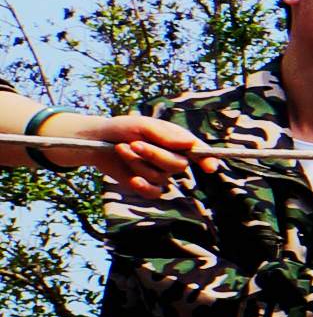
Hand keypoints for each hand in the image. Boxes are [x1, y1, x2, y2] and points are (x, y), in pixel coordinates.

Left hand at [44, 113, 209, 198]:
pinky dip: (143, 186)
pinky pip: (154, 191)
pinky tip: (133, 179)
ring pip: (160, 175)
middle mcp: (174, 158)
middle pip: (178, 164)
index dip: (208, 158)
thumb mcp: (143, 125)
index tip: (210, 167)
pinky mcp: (147, 185)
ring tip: (121, 148)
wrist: (97, 141)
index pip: (199, 151)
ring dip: (137, 162)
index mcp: (177, 141)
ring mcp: (161, 173)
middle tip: (134, 144)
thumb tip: (189, 144)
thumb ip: (165, 135)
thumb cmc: (123, 128)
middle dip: (155, 155)